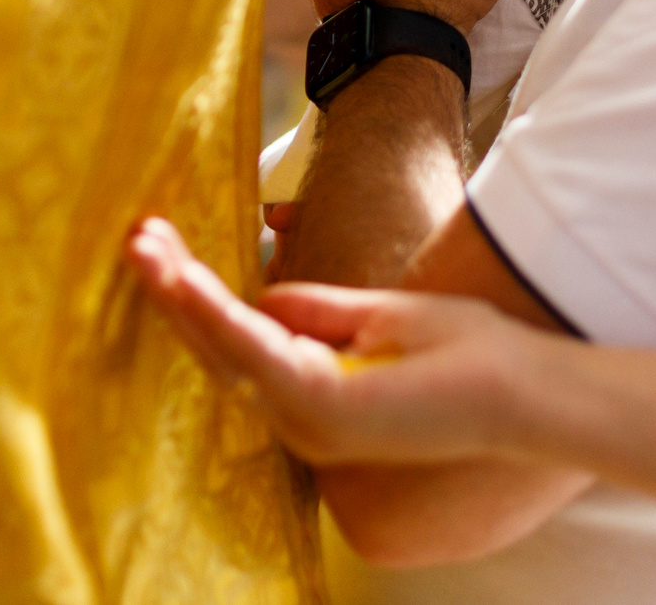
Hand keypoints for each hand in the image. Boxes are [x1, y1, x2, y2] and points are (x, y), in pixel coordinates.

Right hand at [133, 215, 538, 464]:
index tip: (161, 247)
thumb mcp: (377, 318)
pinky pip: (252, 350)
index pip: (237, 343)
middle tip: (135, 239)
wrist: (519, 386)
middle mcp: (297, 416)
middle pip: (217, 346)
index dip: (196, 297)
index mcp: (310, 395)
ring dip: (179, 294)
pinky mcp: (320, 404)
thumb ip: (318, 311)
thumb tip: (262, 289)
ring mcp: (306, 417)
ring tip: (142, 247)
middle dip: (174, 290)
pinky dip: (212, 311)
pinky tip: (180, 277)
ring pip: (224, 346)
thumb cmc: (463, 354)